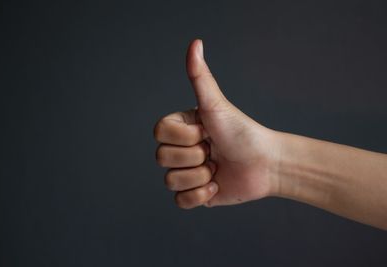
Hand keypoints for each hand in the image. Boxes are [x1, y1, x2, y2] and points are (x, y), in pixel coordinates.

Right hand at [154, 39, 280, 208]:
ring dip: (200, 176)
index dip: (184, 136)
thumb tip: (195, 43)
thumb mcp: (216, 105)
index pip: (159, 134)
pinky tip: (217, 185)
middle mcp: (181, 149)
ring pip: (170, 181)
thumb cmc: (242, 131)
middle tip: (214, 150)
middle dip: (194, 156)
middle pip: (162, 158)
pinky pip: (180, 201)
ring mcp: (187, 172)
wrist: (266, 164)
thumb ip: (200, 77)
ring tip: (218, 168)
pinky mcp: (195, 194)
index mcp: (181, 128)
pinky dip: (201, 195)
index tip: (206, 131)